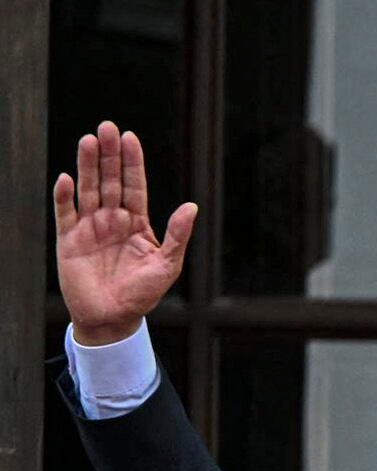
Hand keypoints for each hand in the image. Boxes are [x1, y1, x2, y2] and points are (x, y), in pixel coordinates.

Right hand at [54, 120, 196, 345]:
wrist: (113, 318)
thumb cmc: (143, 294)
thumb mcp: (167, 265)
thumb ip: (177, 235)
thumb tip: (191, 206)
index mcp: (137, 223)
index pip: (134, 185)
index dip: (132, 162)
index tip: (129, 137)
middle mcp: (112, 219)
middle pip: (110, 180)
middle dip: (108, 155)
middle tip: (106, 127)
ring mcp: (90, 227)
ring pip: (88, 189)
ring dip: (87, 165)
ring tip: (88, 140)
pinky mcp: (69, 239)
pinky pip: (65, 212)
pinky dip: (65, 196)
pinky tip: (68, 179)